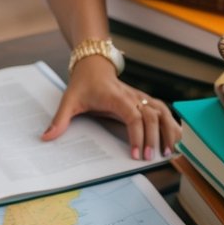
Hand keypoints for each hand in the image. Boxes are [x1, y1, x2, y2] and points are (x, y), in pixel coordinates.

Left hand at [41, 56, 181, 159]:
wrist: (93, 65)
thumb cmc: (82, 84)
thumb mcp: (69, 101)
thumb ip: (60, 120)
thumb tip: (46, 138)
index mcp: (116, 97)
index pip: (133, 116)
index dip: (137, 135)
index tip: (135, 154)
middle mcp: (132, 96)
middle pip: (152, 116)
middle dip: (154, 138)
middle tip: (151, 158)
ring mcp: (140, 97)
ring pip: (163, 111)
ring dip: (169, 130)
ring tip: (171, 151)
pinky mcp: (145, 100)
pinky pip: (164, 110)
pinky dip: (173, 123)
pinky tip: (177, 138)